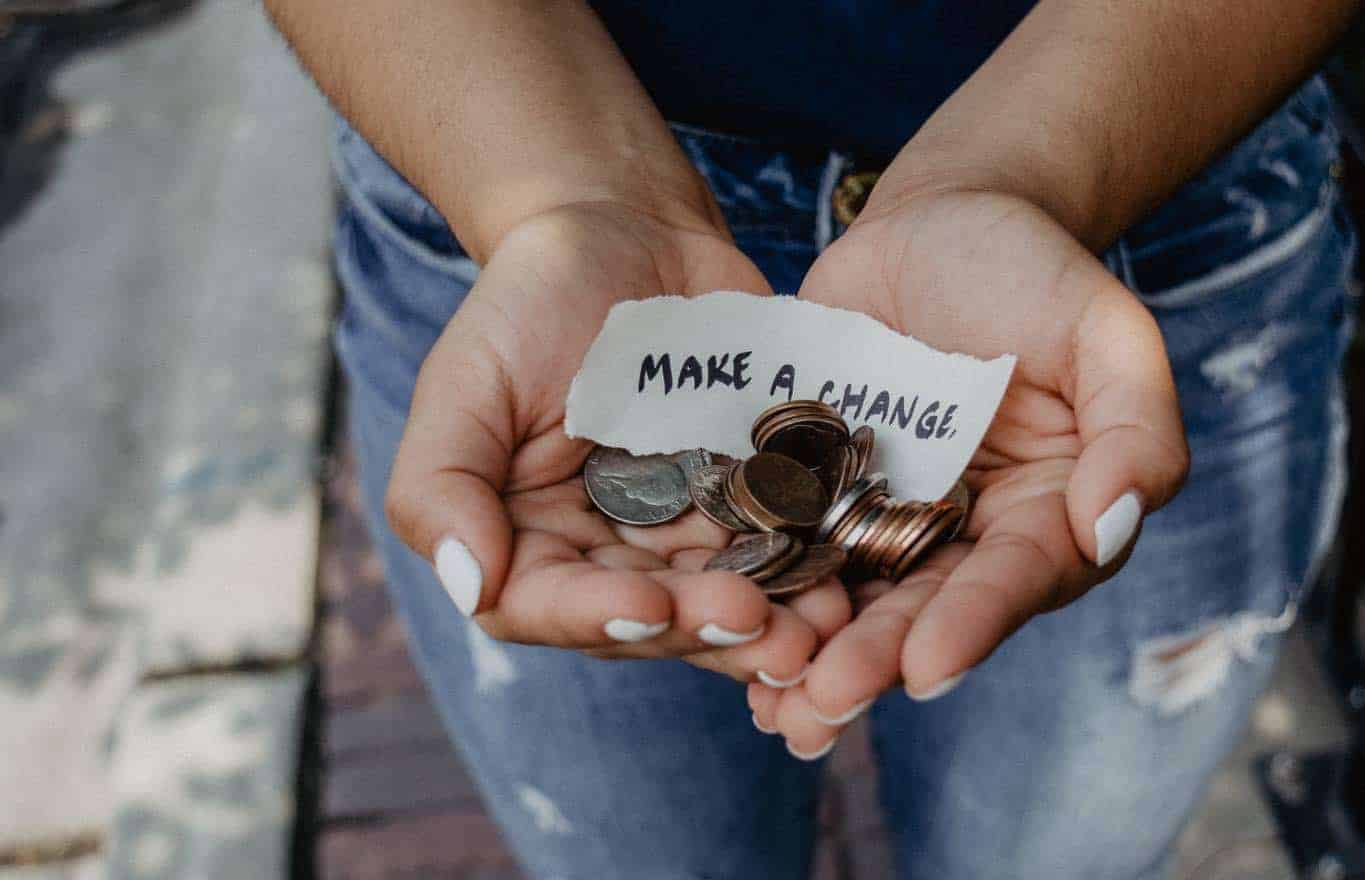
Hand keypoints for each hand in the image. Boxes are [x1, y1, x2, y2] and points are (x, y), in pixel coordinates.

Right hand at [384, 202, 850, 683]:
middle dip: (706, 629)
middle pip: (653, 620)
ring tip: (822, 626)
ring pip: (728, 601)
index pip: (549, 606)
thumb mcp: (465, 380)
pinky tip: (851, 576)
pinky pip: (786, 548)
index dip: (599, 616)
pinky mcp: (755, 501)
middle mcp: (609, 555)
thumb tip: (469, 585)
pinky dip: (816, 570)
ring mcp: (688, 534)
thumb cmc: (529, 301)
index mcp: (528, 542)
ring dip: (776, 624)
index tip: (651, 605)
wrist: (628, 232)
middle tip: (762, 625)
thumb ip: (441, 485)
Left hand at [749, 189, 1188, 755]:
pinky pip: (788, 548)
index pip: (1015, 579)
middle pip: (924, 610)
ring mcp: (886, 517)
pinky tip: (720, 636)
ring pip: (851, 600)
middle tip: (824, 703)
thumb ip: (1134, 427)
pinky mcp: (817, 491)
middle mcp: (966, 536)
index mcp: (1047, 514)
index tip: (928, 668)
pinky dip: (761, 592)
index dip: (973, 623)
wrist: (938, 220)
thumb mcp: (1105, 330)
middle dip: (876, 660)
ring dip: (812, 655)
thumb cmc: (1034, 270)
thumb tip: (1111, 527)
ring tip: (772, 705)